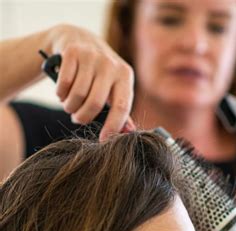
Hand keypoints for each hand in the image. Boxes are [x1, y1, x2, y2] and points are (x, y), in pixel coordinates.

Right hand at [47, 24, 134, 139]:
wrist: (80, 39)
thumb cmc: (100, 72)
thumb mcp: (114, 86)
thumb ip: (121, 108)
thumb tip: (129, 132)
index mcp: (125, 75)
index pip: (121, 106)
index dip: (113, 126)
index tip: (103, 140)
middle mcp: (110, 65)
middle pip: (95, 103)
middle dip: (83, 117)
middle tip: (78, 119)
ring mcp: (92, 57)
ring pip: (77, 95)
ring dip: (70, 107)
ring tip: (70, 105)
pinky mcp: (73, 52)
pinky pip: (64, 84)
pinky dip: (60, 94)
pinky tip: (63, 93)